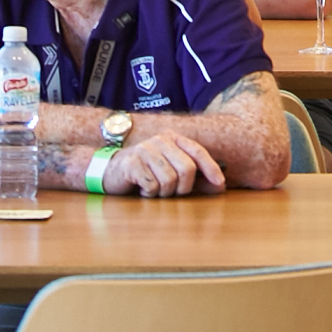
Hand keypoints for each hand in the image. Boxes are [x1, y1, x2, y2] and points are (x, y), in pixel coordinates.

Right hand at [112, 132, 227, 196]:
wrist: (112, 171)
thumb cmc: (147, 172)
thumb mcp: (172, 170)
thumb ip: (195, 178)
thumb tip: (219, 186)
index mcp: (173, 138)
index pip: (198, 151)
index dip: (211, 168)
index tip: (220, 184)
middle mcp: (160, 140)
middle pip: (187, 169)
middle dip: (183, 188)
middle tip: (173, 192)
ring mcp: (145, 150)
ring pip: (169, 180)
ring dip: (164, 192)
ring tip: (155, 189)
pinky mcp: (132, 163)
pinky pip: (152, 186)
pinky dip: (150, 193)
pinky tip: (143, 189)